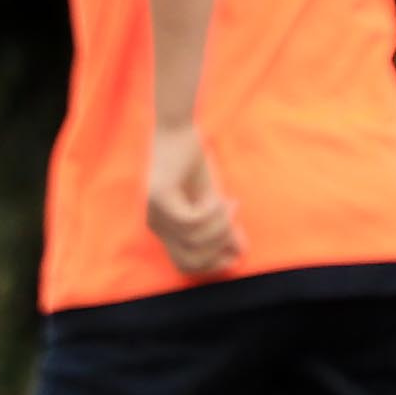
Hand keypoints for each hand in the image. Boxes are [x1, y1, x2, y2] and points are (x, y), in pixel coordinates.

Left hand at [145, 120, 239, 276]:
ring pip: (194, 240)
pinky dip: (212, 213)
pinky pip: (191, 221)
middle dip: (218, 250)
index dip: (212, 266)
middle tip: (233, 223)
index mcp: (165, 228)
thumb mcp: (213, 200)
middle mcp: (156, 224)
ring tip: (230, 204)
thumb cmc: (192, 161)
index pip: (185, 265)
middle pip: (188, 262)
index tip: (235, 248)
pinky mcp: (159, 197)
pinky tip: (220, 196)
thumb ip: (223, 226)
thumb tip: (240, 251)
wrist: (176, 128)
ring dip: (220, 226)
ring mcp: (155, 212)